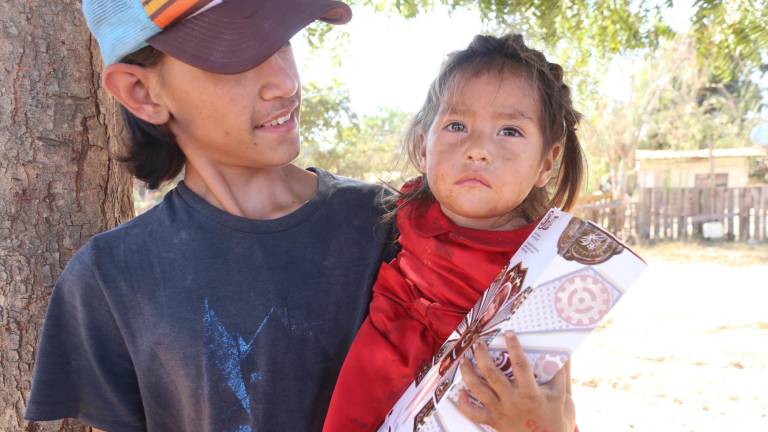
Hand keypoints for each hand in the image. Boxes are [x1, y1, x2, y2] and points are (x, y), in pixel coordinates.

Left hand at [457, 332, 574, 431]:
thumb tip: (565, 353)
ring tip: (464, 360)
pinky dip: (463, 404)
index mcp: (530, 393)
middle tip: (478, 343)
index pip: (520, 365)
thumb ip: (562, 374)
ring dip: (468, 373)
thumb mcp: (564, 397)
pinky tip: (459, 393)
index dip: (514, 347)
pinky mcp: (493, 422)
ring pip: (477, 390)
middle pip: (491, 374)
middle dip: (482, 355)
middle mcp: (512, 401)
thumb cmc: (557, 421)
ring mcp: (500, 411)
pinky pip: (473, 414)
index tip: (509, 333)